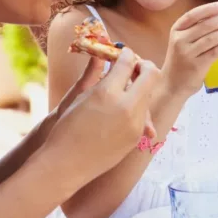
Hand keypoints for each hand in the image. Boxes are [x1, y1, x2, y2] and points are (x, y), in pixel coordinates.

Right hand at [45, 47, 160, 183]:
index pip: (128, 62)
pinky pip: (144, 114)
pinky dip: (137, 106)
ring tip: (125, 88)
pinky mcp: (136, 137)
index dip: (127, 54)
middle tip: (134, 66)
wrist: (67, 163)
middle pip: (150, 75)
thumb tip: (103, 53)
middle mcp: (126, 106)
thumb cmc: (67, 126)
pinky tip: (125, 106)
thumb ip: (96, 72)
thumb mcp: (80, 95)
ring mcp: (135, 124)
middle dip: (144, 66)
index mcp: (107, 92)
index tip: (124, 53)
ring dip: (141, 87)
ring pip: (149, 94)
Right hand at [161, 2, 217, 97]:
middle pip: (206, 25)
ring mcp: (187, 53)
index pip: (192, 15)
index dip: (208, 9)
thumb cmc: (181, 61)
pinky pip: (216, 52)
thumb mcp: (182, 42)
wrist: (171, 84)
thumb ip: (196, 31)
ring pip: (213, 38)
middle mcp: (180, 40)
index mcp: (176, 30)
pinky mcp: (196, 66)